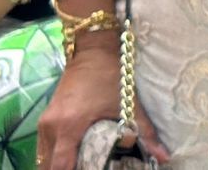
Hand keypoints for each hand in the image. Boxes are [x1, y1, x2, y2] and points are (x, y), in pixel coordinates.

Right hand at [35, 47, 170, 169]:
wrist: (93, 51)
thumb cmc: (111, 76)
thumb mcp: (128, 104)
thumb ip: (145, 133)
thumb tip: (163, 156)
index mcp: (69, 126)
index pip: (61, 166)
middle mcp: (51, 127)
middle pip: (49, 166)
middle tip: (86, 169)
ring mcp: (44, 123)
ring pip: (43, 158)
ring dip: (58, 166)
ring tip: (79, 166)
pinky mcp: (44, 119)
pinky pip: (43, 148)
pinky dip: (54, 158)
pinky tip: (70, 159)